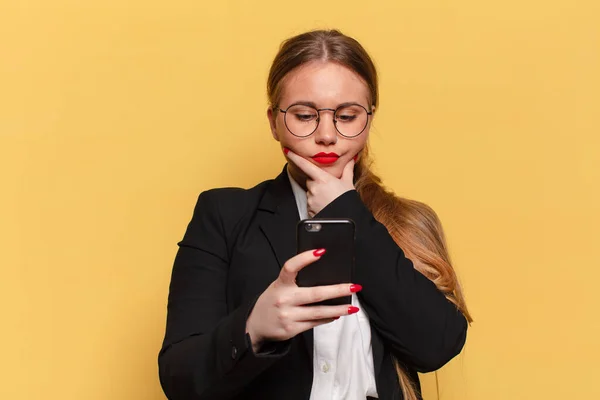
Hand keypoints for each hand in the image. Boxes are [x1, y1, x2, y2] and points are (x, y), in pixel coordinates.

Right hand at [245, 249, 360, 351]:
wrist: (254, 326)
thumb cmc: (271, 302)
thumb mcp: (278, 287)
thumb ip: (295, 282)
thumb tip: (324, 277)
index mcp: (280, 284)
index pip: (291, 267)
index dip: (305, 258)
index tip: (321, 251)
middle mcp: (283, 299)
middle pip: (315, 294)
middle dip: (338, 290)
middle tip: (354, 287)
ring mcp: (287, 316)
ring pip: (319, 312)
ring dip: (339, 309)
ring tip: (352, 307)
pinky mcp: (291, 329)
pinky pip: (314, 323)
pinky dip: (327, 318)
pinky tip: (336, 314)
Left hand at [285, 150, 355, 216]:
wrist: (345, 219)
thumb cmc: (346, 200)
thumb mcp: (348, 183)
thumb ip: (347, 170)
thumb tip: (351, 159)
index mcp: (322, 179)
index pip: (305, 165)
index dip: (295, 157)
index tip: (287, 151)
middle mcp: (314, 188)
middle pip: (310, 181)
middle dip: (317, 183)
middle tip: (329, 188)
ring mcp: (311, 199)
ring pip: (310, 192)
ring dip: (317, 194)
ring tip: (329, 199)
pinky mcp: (309, 209)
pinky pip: (310, 204)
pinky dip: (316, 204)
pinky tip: (325, 206)